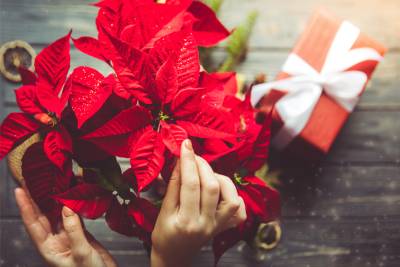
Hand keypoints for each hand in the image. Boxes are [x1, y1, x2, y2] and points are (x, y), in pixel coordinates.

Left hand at [15, 188, 116, 266]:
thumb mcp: (80, 253)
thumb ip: (74, 230)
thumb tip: (67, 206)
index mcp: (49, 248)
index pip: (33, 223)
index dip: (25, 206)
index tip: (20, 190)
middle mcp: (55, 241)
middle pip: (42, 216)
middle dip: (36, 198)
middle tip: (33, 180)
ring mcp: (68, 236)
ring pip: (58, 214)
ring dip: (56, 199)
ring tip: (52, 182)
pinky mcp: (82, 234)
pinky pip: (74, 216)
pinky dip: (74, 204)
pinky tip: (73, 195)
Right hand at [150, 139, 246, 266]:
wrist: (174, 256)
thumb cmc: (164, 235)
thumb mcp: (163, 211)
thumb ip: (173, 185)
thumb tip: (181, 160)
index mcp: (186, 222)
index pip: (190, 184)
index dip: (188, 161)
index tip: (185, 144)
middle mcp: (206, 225)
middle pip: (212, 187)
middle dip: (202, 165)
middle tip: (193, 155)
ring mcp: (219, 226)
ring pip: (231, 196)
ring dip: (218, 177)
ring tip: (204, 174)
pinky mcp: (225, 226)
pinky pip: (239, 208)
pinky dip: (232, 194)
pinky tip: (219, 189)